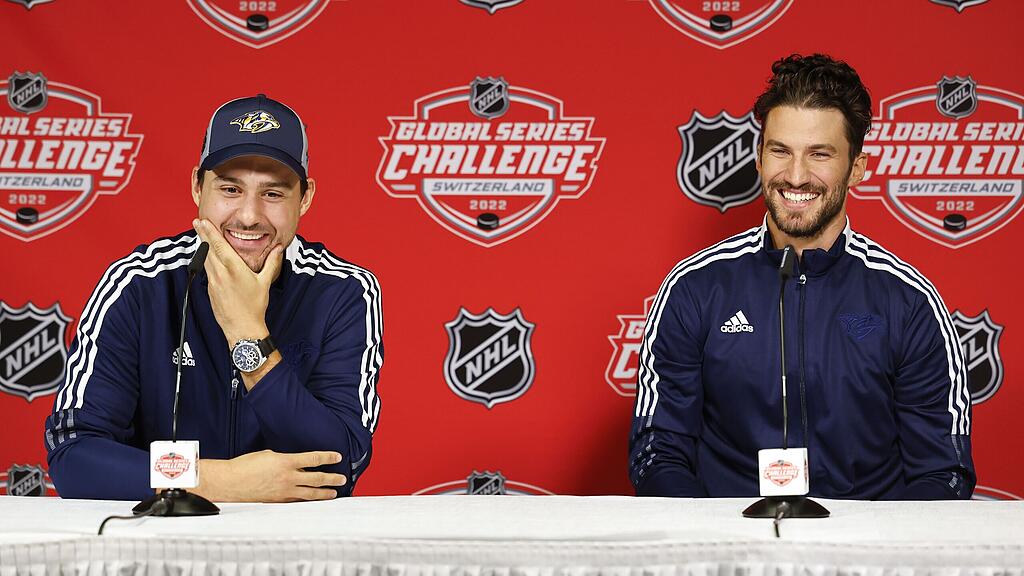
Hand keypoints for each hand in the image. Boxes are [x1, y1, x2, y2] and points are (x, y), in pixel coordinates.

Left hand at [192, 218, 282, 345]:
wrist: (242, 328)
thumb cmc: (255, 307)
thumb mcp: (265, 282)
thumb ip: (271, 263)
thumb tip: (278, 249)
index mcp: (234, 269)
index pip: (219, 245)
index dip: (210, 231)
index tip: (203, 221)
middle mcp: (220, 274)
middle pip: (207, 249)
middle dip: (202, 234)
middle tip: (196, 222)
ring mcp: (213, 282)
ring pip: (205, 259)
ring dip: (202, 246)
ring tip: (200, 235)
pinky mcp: (210, 290)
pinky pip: (207, 270)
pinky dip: (205, 260)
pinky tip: (206, 257)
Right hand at [192, 450, 345, 501]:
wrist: (230, 482)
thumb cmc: (245, 465)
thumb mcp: (269, 455)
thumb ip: (285, 459)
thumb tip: (295, 463)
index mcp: (286, 462)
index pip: (313, 458)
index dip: (327, 457)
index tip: (338, 456)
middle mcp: (288, 477)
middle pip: (317, 478)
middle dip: (332, 478)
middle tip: (342, 478)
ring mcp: (284, 491)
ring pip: (310, 493)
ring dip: (324, 493)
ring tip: (334, 493)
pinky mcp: (278, 501)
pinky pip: (297, 501)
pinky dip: (308, 501)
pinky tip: (314, 502)